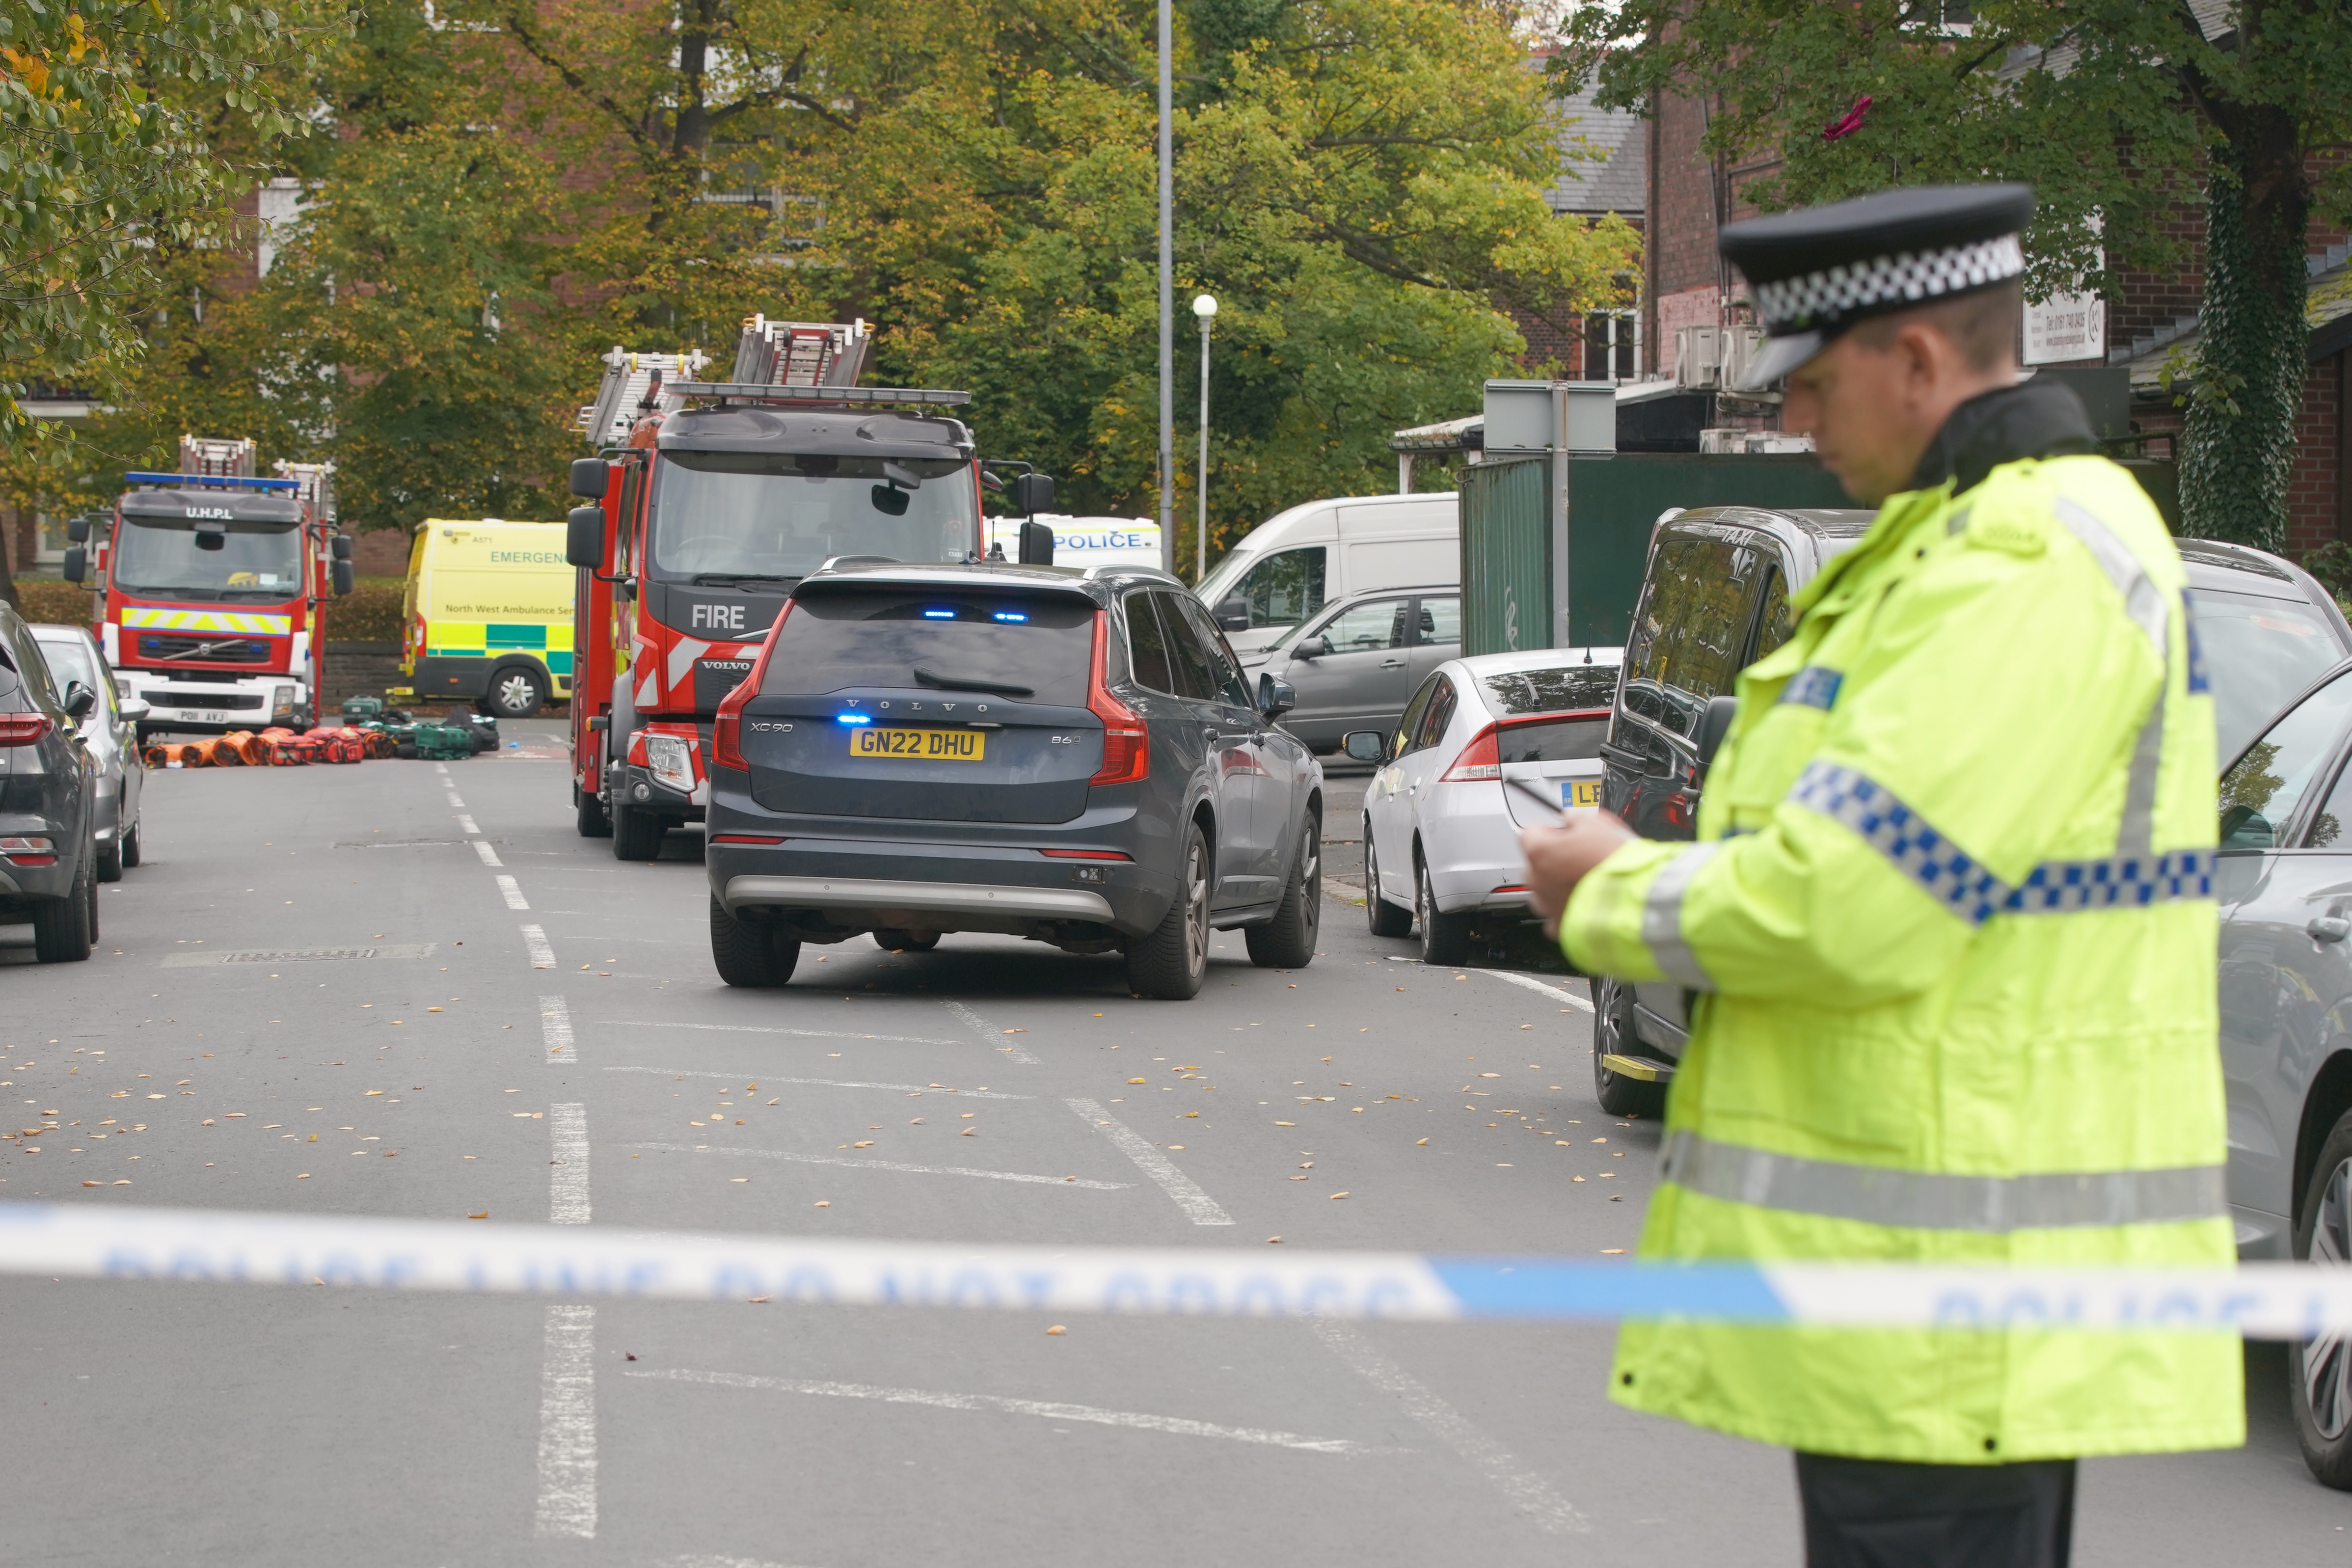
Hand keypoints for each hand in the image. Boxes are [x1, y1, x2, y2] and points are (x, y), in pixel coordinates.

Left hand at [1521, 813, 1638, 936]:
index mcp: (1540, 852)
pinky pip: (1555, 915)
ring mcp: (1547, 905)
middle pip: (1535, 863)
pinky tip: (1583, 901)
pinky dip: (1566, 908)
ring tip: (1584, 880)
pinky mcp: (1561, 925)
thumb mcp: (1597, 824)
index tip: (1564, 832)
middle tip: (1579, 856)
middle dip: (1553, 858)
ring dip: (1557, 884)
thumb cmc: (1614, 864)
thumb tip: (1572, 819)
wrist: (1633, 899)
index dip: (1549, 830)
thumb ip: (1577, 818)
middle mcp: (1537, 880)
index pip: (1530, 833)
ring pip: (1543, 890)